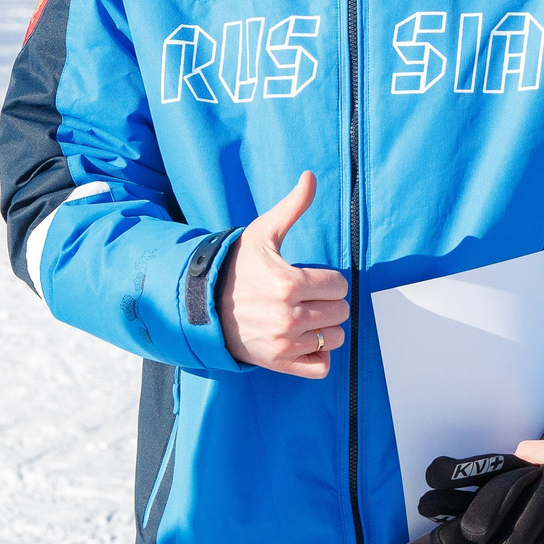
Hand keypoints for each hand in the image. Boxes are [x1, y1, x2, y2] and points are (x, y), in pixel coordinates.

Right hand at [214, 171, 348, 378]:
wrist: (202, 303)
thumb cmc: (238, 266)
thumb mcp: (264, 233)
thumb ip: (293, 207)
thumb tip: (310, 176)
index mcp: (289, 283)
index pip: (339, 286)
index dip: (328, 280)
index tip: (310, 278)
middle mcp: (288, 316)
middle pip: (341, 312)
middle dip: (328, 302)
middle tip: (306, 297)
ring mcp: (284, 343)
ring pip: (334, 338)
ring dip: (325, 328)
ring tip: (304, 317)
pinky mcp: (278, 363)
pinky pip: (321, 367)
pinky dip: (318, 356)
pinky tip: (304, 340)